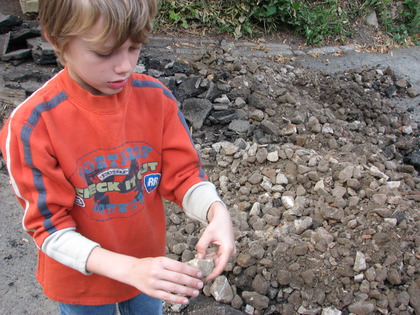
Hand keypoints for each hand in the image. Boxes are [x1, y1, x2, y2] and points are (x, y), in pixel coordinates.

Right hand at [86, 248, 203, 304]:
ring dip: (187, 291)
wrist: (132, 271)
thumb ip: (172, 265)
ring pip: (174, 288)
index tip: (199, 274)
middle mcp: (157, 271)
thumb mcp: (160, 260)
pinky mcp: (152, 292)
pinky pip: (167, 297)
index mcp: (161, 261)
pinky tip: (185, 300)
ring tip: (195, 292)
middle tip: (200, 284)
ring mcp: (154, 283)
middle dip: (191, 281)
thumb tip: (190, 271)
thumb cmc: (149, 264)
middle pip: (178, 278)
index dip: (191, 271)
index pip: (180, 267)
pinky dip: (177, 299)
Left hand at [195, 202, 235, 280]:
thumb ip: (202, 246)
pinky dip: (210, 258)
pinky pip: (217, 257)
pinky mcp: (225, 249)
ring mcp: (228, 251)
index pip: (221, 266)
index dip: (214, 274)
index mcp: (228, 249)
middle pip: (219, 264)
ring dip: (208, 263)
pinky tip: (201, 257)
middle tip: (198, 272)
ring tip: (198, 264)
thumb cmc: (216, 224)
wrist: (222, 216)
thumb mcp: (207, 235)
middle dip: (209, 268)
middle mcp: (230, 251)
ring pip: (217, 261)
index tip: (206, 279)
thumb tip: (199, 258)